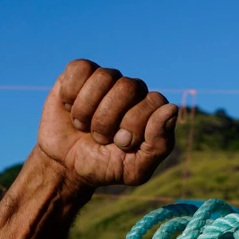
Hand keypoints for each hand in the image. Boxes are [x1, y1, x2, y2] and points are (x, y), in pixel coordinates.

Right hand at [38, 59, 177, 189]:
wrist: (66, 165)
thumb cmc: (104, 166)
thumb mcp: (133, 169)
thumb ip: (159, 144)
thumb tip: (172, 109)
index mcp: (152, 109)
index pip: (154, 102)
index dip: (133, 126)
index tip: (122, 145)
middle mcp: (133, 90)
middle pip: (128, 87)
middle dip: (107, 120)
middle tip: (100, 138)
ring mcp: (107, 79)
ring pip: (103, 77)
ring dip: (86, 111)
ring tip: (83, 125)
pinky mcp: (81, 72)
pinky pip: (80, 69)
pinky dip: (70, 94)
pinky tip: (70, 108)